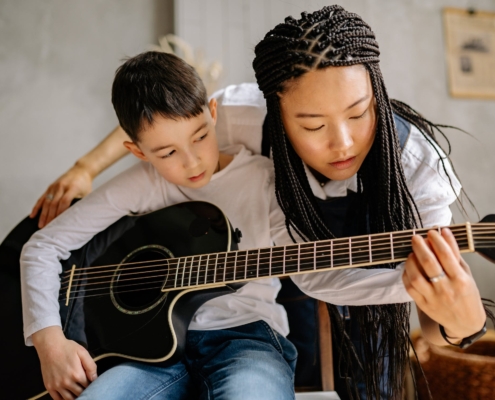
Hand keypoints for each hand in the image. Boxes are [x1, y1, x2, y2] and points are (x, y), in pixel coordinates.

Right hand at [30, 164, 92, 227]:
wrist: (81, 171)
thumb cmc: (85, 185)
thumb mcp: (87, 194)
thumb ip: (81, 203)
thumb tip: (76, 218)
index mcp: (72, 188)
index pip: (64, 201)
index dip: (61, 212)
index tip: (59, 223)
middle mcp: (62, 186)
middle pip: (53, 203)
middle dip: (50, 217)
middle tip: (48, 228)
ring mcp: (54, 186)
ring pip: (46, 202)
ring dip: (43, 215)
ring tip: (41, 225)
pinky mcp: (50, 187)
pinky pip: (42, 198)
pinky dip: (37, 207)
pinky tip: (32, 215)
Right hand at [32, 326, 96, 399]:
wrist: (50, 346)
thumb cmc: (67, 348)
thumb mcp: (83, 353)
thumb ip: (91, 366)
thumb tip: (95, 378)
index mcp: (77, 374)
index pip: (88, 386)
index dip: (91, 385)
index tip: (92, 383)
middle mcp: (67, 382)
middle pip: (79, 393)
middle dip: (84, 391)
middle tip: (86, 389)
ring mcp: (57, 386)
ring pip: (69, 398)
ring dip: (75, 397)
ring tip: (79, 394)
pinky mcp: (49, 386)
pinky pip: (57, 399)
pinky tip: (68, 397)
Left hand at [402, 228, 485, 343]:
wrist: (465, 323)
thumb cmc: (466, 294)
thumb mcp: (466, 273)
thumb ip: (454, 254)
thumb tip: (444, 233)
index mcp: (460, 280)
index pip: (446, 256)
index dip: (437, 241)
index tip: (431, 232)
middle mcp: (446, 289)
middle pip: (429, 264)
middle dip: (420, 247)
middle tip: (415, 238)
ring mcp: (433, 298)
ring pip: (416, 276)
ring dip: (411, 261)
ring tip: (412, 253)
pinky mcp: (423, 304)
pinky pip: (409, 288)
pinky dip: (406, 275)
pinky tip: (408, 267)